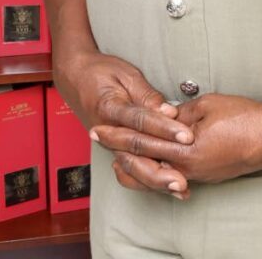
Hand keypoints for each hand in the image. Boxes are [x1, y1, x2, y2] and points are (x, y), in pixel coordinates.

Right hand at [53, 48, 194, 198]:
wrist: (75, 78)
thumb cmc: (102, 72)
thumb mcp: (126, 74)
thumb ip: (146, 94)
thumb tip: (168, 111)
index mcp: (110, 108)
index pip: (140, 122)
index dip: (164, 129)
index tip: (187, 136)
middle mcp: (107, 131)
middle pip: (135, 155)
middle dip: (161, 170)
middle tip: (183, 180)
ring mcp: (109, 144)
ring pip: (132, 168)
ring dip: (156, 182)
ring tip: (179, 189)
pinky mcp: (114, 150)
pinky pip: (129, 170)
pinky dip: (147, 182)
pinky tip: (165, 188)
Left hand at [92, 92, 261, 189]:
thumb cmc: (242, 117)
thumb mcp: (206, 105)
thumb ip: (180, 114)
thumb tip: (163, 116)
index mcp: (183, 151)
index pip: (141, 143)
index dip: (117, 135)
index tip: (99, 128)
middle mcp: (185, 169)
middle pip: (141, 165)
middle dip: (117, 149)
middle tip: (98, 137)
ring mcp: (195, 175)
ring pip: (154, 175)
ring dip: (134, 163)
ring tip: (116, 153)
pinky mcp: (204, 175)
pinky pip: (170, 176)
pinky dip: (154, 170)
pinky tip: (148, 163)